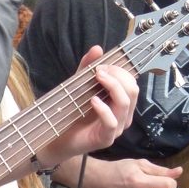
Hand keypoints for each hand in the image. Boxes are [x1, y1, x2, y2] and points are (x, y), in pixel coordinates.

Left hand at [37, 46, 137, 168]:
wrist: (56, 138)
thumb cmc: (71, 113)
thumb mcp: (79, 86)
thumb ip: (88, 68)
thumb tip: (97, 48)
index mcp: (121, 103)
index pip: (132, 83)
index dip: (120, 71)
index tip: (102, 65)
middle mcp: (123, 115)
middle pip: (133, 91)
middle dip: (117, 76)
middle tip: (99, 71)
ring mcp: (116, 128)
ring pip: (125, 104)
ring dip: (112, 87)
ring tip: (97, 78)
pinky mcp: (106, 139)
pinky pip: (112, 122)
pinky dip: (104, 109)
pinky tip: (93, 100)